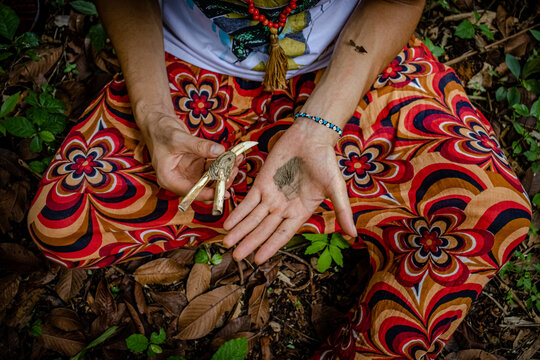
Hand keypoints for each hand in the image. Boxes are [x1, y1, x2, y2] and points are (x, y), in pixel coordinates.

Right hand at [139, 111, 239, 198]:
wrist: (158, 122)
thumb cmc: (160, 131)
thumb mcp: (179, 138)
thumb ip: (199, 146)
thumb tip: (219, 151)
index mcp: (169, 179)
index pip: (191, 192)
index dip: (208, 193)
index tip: (224, 189)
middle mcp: (179, 179)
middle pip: (203, 188)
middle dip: (220, 182)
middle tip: (234, 172)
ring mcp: (189, 173)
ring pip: (210, 178)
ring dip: (224, 172)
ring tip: (237, 162)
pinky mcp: (196, 165)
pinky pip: (211, 167)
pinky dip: (222, 163)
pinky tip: (233, 156)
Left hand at [223, 119, 356, 263]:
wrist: (311, 138)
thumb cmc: (326, 162)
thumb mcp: (336, 188)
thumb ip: (342, 211)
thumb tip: (354, 235)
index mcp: (300, 212)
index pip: (282, 235)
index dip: (270, 247)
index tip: (258, 261)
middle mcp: (284, 208)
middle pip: (264, 230)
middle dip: (249, 243)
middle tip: (236, 257)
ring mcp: (271, 196)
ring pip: (253, 218)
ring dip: (240, 230)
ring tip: (226, 243)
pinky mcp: (261, 183)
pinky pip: (247, 201)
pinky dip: (238, 212)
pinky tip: (228, 223)